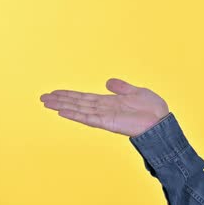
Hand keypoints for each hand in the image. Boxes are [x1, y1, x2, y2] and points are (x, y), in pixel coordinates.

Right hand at [40, 78, 169, 136]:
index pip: (85, 97)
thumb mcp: (136, 91)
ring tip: (46, 103)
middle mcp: (104, 109)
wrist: (161, 121)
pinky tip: (62, 112)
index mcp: (109, 102)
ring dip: (62, 106)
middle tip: (43, 97)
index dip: (70, 95)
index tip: (56, 92)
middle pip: (77, 103)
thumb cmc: (152, 109)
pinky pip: (88, 118)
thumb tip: (108, 82)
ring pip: (79, 109)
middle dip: (61, 100)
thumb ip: (121, 87)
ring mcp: (104, 116)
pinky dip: (75, 115)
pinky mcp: (108, 123)